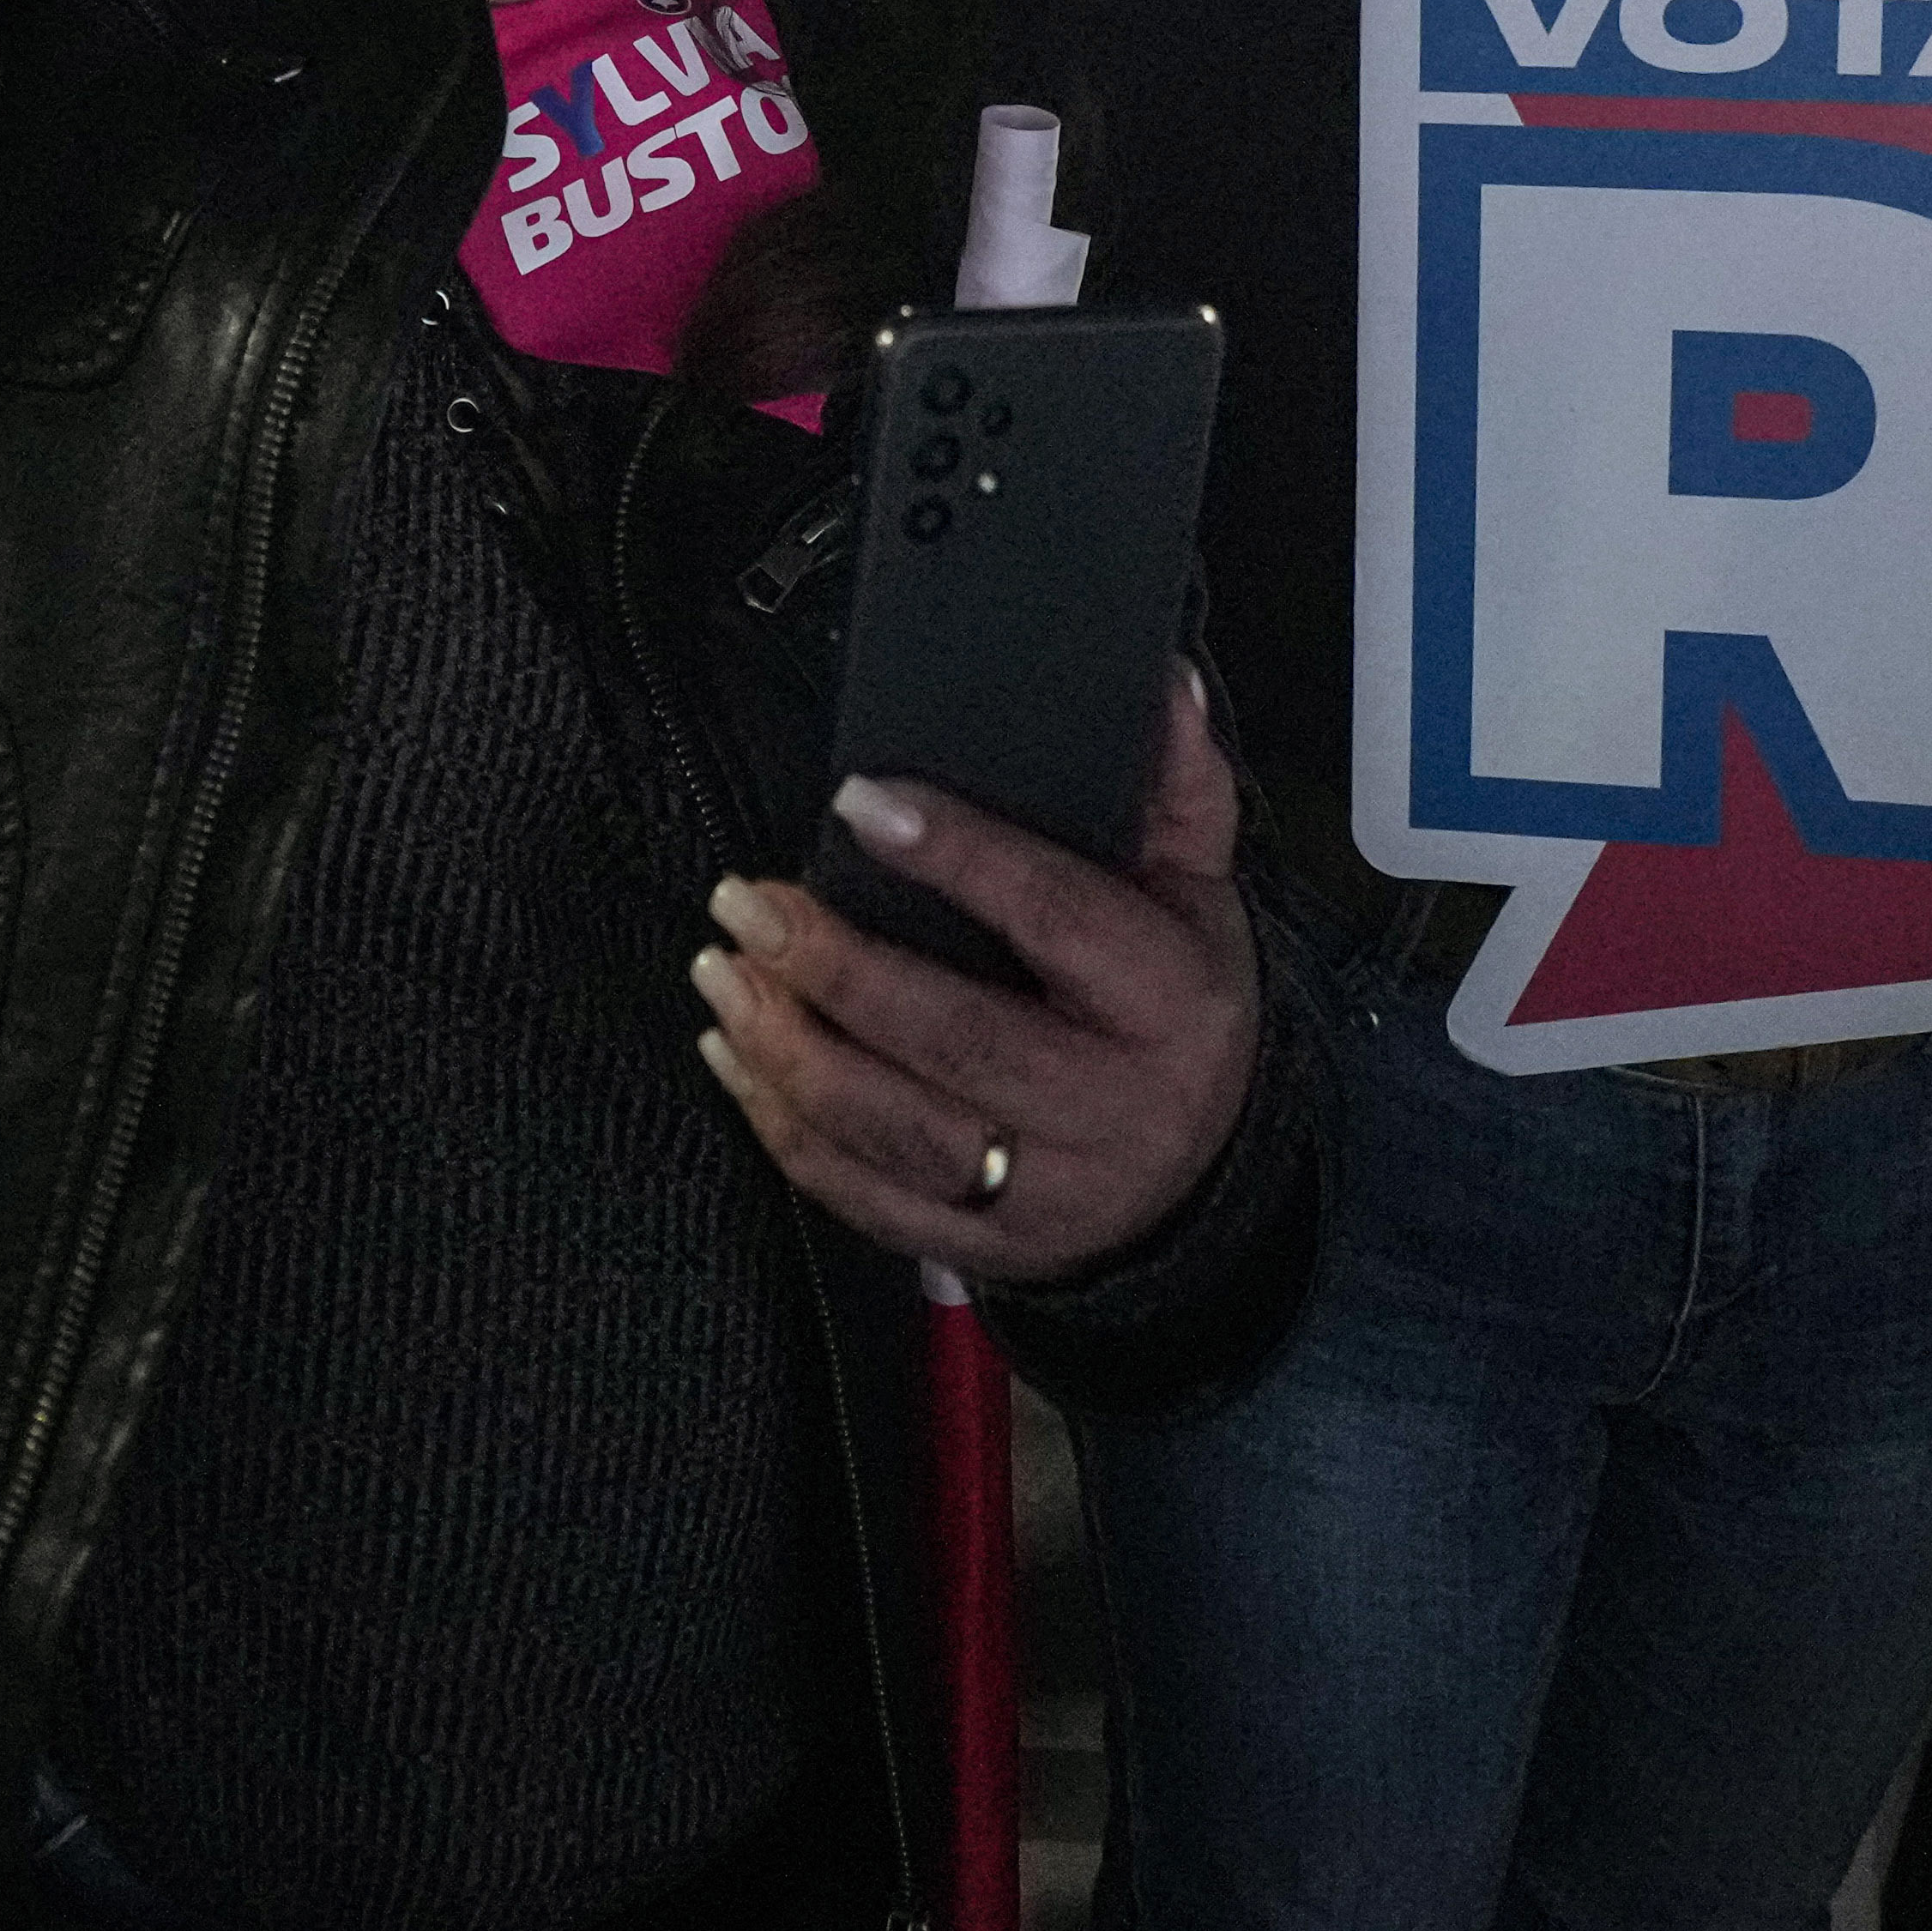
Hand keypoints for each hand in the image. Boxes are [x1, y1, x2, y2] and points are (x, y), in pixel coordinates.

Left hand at [695, 672, 1257, 1284]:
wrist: (1208, 1180)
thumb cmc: (1179, 1012)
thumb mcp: (1201, 896)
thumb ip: (1177, 789)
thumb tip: (1161, 683)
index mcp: (1165, 1000)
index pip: (1057, 917)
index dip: (957, 856)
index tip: (859, 802)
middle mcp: (1107, 1103)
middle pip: (952, 1035)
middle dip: (831, 965)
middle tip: (746, 901)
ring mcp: (1042, 1188)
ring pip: (892, 1125)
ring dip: (787, 1046)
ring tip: (723, 969)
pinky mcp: (984, 1247)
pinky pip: (864, 1196)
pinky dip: (784, 1129)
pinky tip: (737, 1060)